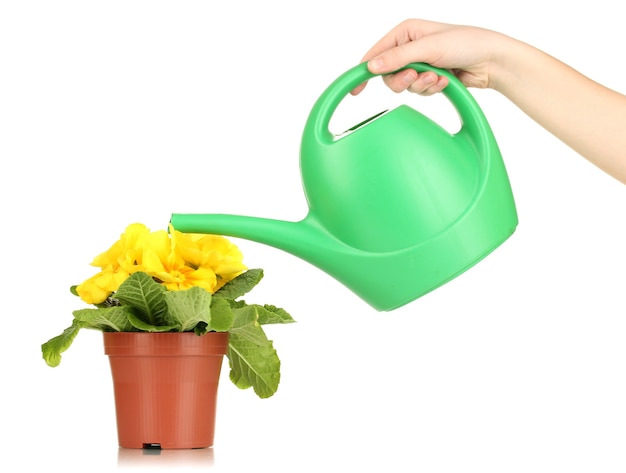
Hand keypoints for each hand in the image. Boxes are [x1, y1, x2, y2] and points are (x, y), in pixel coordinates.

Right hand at [352, 19, 507, 95]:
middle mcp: (409, 47)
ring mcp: (419, 64)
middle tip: (417, 77)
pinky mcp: (429, 78)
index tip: (355, 89)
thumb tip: (372, 67)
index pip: (376, 53)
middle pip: (388, 75)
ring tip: (438, 77)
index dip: (364, 71)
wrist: (491, 60)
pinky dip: (431, 89)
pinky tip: (445, 80)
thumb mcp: (428, 48)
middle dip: (403, 80)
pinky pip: (418, 92)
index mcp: (405, 32)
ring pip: (403, 86)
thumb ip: (397, 58)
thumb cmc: (466, 43)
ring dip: (421, 85)